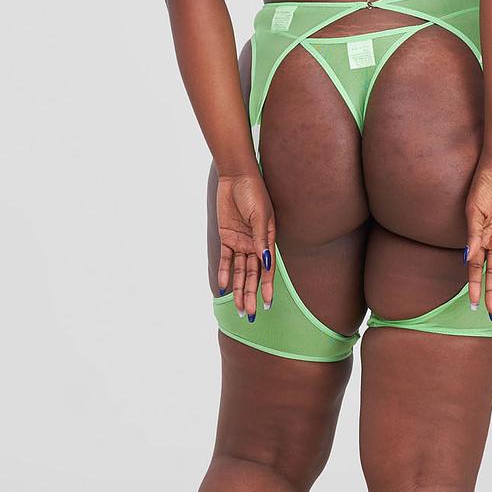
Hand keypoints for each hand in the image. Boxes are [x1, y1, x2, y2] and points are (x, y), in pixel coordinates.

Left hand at [216, 171, 275, 315]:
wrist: (236, 177)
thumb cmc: (253, 193)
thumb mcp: (259, 216)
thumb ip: (260, 239)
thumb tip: (265, 262)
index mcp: (267, 240)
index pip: (267, 269)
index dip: (267, 287)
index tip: (267, 304)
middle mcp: (254, 244)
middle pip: (253, 275)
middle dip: (251, 294)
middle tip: (249, 314)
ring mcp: (240, 242)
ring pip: (240, 271)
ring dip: (239, 288)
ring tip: (238, 308)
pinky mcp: (227, 237)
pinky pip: (226, 259)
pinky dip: (225, 273)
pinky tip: (224, 287)